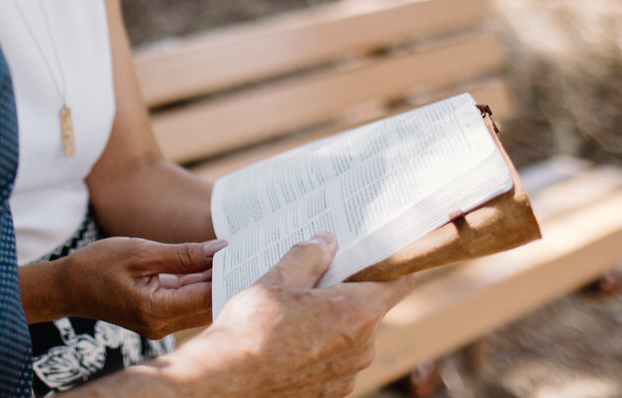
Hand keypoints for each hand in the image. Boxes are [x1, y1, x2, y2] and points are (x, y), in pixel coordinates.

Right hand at [56, 237, 227, 337]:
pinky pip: (186, 301)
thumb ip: (182, 254)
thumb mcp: (140, 252)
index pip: (205, 294)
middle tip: (245, 251)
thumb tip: (218, 249)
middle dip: (226, 277)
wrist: (66, 287)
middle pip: (207, 304)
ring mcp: (159, 324)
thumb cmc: (97, 265)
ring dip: (213, 280)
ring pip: (199, 304)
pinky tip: (210, 263)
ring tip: (231, 254)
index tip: (244, 251)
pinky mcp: (157, 317)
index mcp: (155, 309)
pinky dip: (198, 284)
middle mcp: (160, 324)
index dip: (227, 272)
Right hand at [169, 232, 413, 397]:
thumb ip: (310, 255)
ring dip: (331, 322)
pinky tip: (288, 340)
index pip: (400, 281)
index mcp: (358, 312)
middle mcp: (362, 347)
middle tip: (316, 277)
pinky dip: (319, 348)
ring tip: (294, 312)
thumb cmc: (251, 329)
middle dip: (347, 291)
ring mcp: (347, 375)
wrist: (224, 382)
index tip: (377, 251)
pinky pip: (334, 361)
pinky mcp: (329, 394)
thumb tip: (327, 242)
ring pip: (350, 336)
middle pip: (370, 307)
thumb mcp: (278, 278)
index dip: (390, 263)